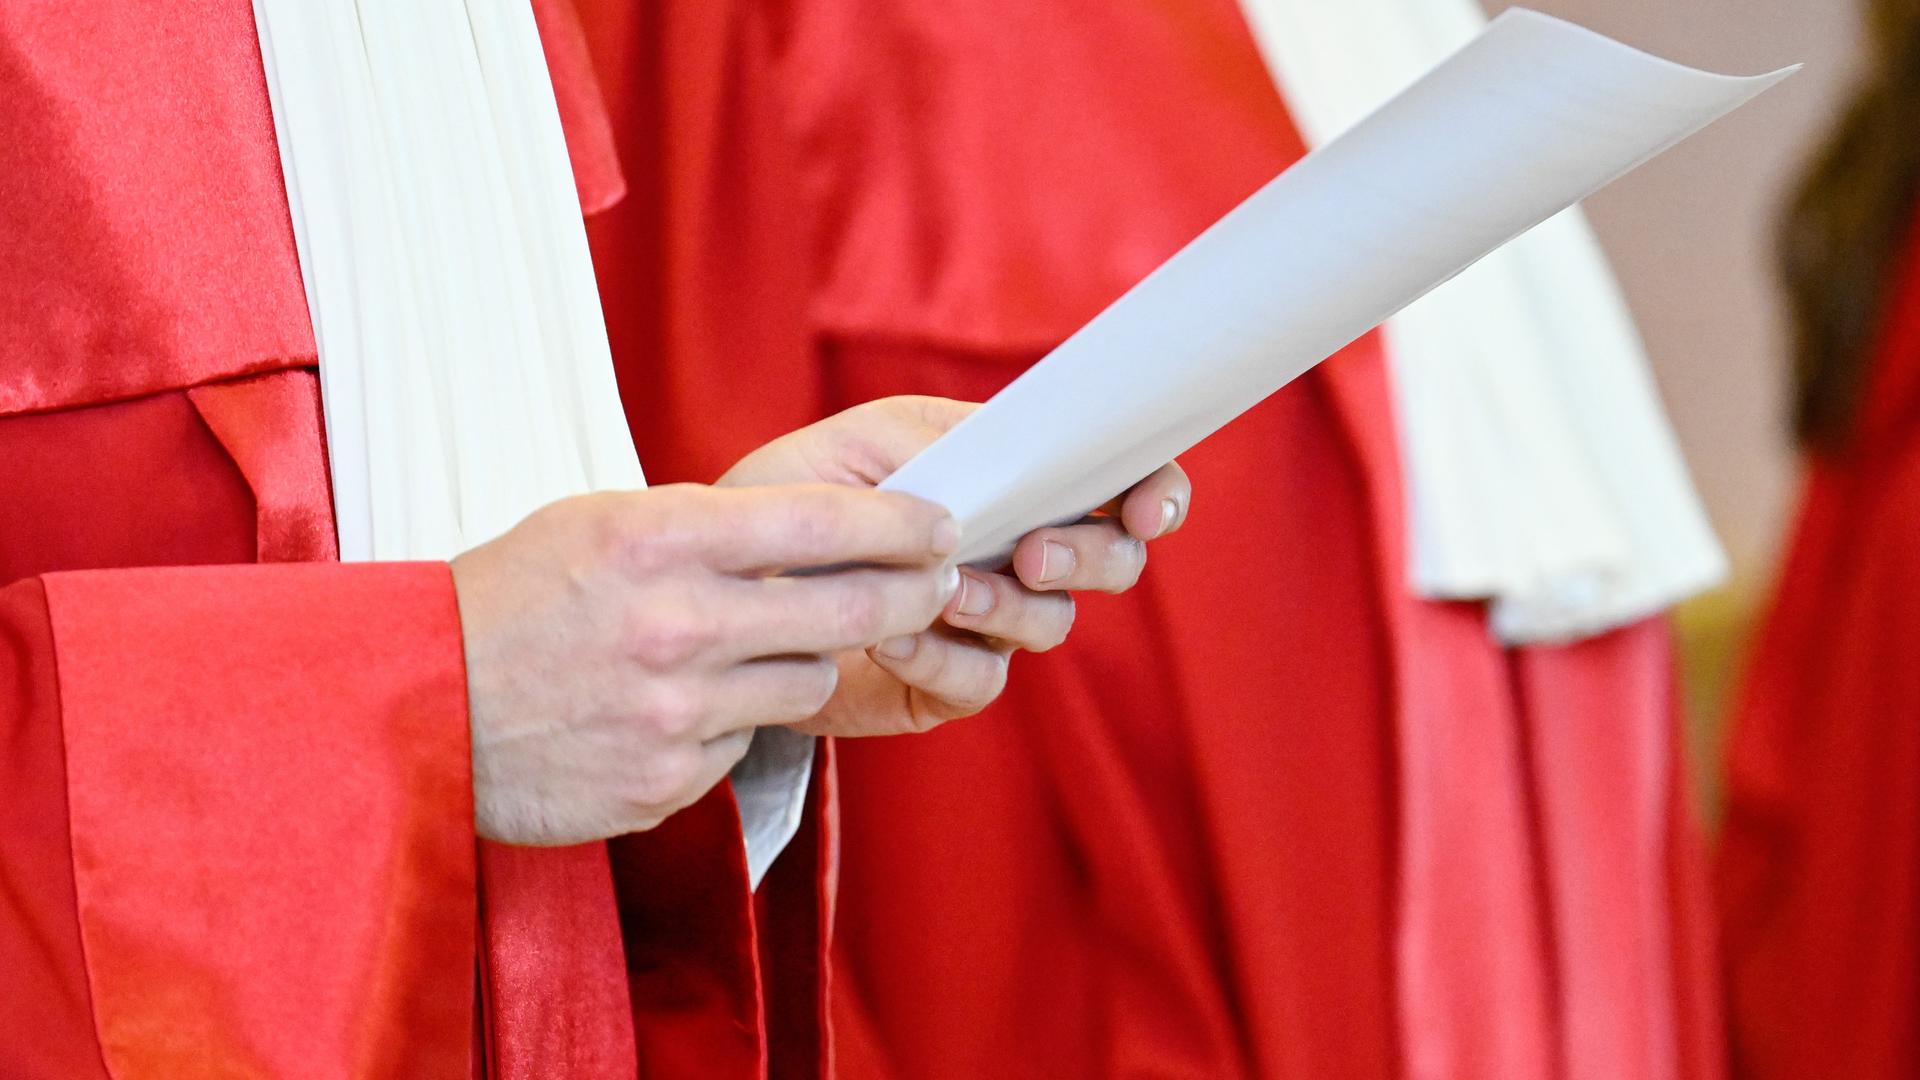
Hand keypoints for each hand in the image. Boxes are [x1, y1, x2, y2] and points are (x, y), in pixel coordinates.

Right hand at [450, 483, 959, 844]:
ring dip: (803, 659)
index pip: (823, 521)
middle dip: (912, 593)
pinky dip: (730, 720)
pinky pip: (745, 740)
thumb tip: (813, 531)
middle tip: (936, 583)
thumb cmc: (509, 600)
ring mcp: (678, 711)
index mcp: (660, 538)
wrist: (415, 709)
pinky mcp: (671, 780)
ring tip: (749, 645)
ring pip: (808, 679)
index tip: (942, 524)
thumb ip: (703, 526)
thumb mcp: (597, 525)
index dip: (902, 523)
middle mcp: (679, 624)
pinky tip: (673, 706)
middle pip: (852, 610)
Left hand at [720, 396, 1189, 736]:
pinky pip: (981, 679)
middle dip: (1086, 555)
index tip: (1146, 509)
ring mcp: (986, 621)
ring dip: (1005, 605)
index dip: (1154, 492)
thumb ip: (940, 440)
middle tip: (1032, 554)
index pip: (1116, 480)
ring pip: (1051, 622)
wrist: (718, 589)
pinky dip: (942, 656)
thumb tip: (1010, 468)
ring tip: (940, 590)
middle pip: (1109, 558)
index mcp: (1010, 479)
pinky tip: (890, 637)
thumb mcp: (859, 442)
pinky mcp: (945, 681)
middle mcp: (1013, 550)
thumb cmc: (791, 497)